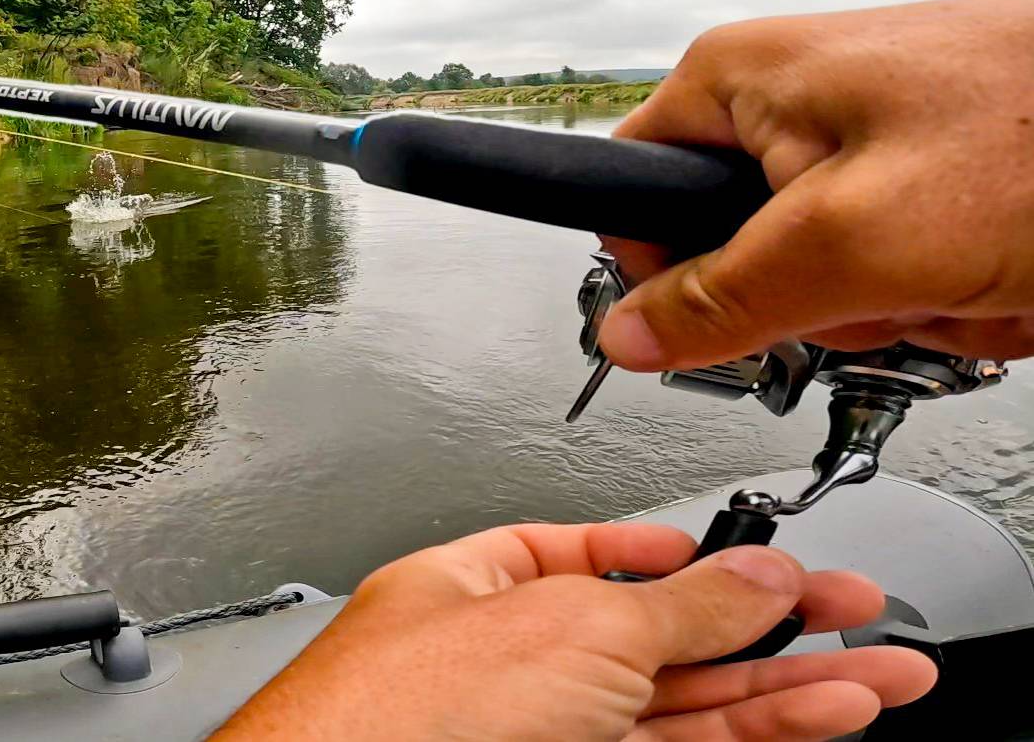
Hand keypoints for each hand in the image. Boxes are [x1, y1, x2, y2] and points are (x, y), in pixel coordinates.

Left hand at [213, 523, 933, 740]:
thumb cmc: (394, 716)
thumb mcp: (570, 624)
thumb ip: (677, 601)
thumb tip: (755, 572)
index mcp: (471, 586)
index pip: (593, 554)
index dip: (685, 554)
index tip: (762, 557)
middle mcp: (502, 661)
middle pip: (657, 633)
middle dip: (769, 623)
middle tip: (860, 614)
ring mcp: (538, 732)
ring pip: (683, 703)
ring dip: (790, 685)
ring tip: (883, 674)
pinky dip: (755, 728)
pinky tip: (818, 712)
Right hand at [598, 0, 1033, 370]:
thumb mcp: (850, 241)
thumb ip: (722, 298)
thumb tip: (626, 335)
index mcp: (734, 83)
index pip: (632, 204)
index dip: (678, 279)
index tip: (745, 311)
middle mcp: (791, 101)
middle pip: (744, 257)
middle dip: (831, 303)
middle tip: (895, 284)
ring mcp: (870, 139)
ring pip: (836, 280)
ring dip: (910, 306)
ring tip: (972, 272)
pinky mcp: (937, 174)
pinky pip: (909, 270)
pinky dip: (963, 296)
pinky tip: (1004, 270)